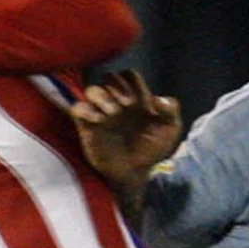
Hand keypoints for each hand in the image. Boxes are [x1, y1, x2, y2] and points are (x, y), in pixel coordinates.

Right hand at [69, 70, 181, 186]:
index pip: (129, 75)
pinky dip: (86, 110)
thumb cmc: (151, 149)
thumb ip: (171, 110)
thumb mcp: (170, 130)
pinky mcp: (86, 126)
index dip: (134, 82)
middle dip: (118, 86)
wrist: (135, 172)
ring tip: (114, 113)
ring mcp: (100, 113)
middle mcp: (116, 101)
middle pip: (109, 77)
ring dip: (102, 96)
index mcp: (135, 98)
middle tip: (128, 105)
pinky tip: (99, 121)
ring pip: (91, 89)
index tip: (142, 100)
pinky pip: (77, 108)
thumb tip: (158, 99)